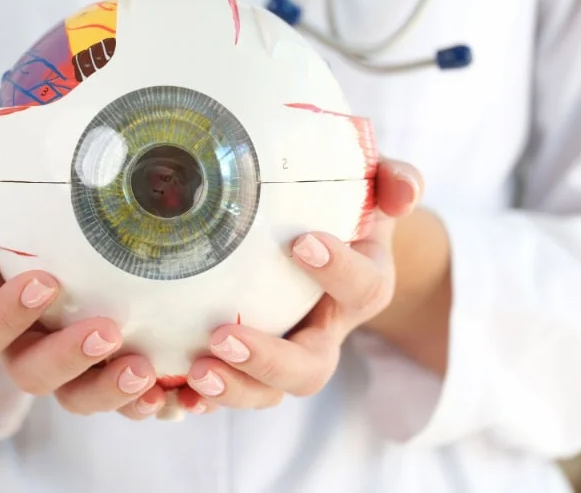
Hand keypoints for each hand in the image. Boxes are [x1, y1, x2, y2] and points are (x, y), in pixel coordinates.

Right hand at [0, 158, 168, 418]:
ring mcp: (61, 353)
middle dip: (68, 359)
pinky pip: (119, 393)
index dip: (9, 316)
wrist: (32, 198)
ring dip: (108, 389)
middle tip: (107, 331)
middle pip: (31, 374)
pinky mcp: (102, 357)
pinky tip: (171, 392)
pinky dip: (142, 400)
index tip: (46, 282)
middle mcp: (17, 340)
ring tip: (144, 370)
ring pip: (77, 394)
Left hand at [181, 158, 423, 410]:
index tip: (302, 242)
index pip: (363, 289)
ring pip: (267, 392)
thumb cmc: (345, 206)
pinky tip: (175, 391)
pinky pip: (228, 393)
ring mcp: (285, 353)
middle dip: (267, 359)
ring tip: (196, 370)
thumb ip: (394, 180)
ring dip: (232, 387)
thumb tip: (405, 192)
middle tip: (222, 336)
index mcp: (361, 287)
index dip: (338, 271)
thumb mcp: (374, 185)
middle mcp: (325, 332)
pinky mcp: (247, 363)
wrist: (325, 237)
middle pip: (309, 368)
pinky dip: (203, 400)